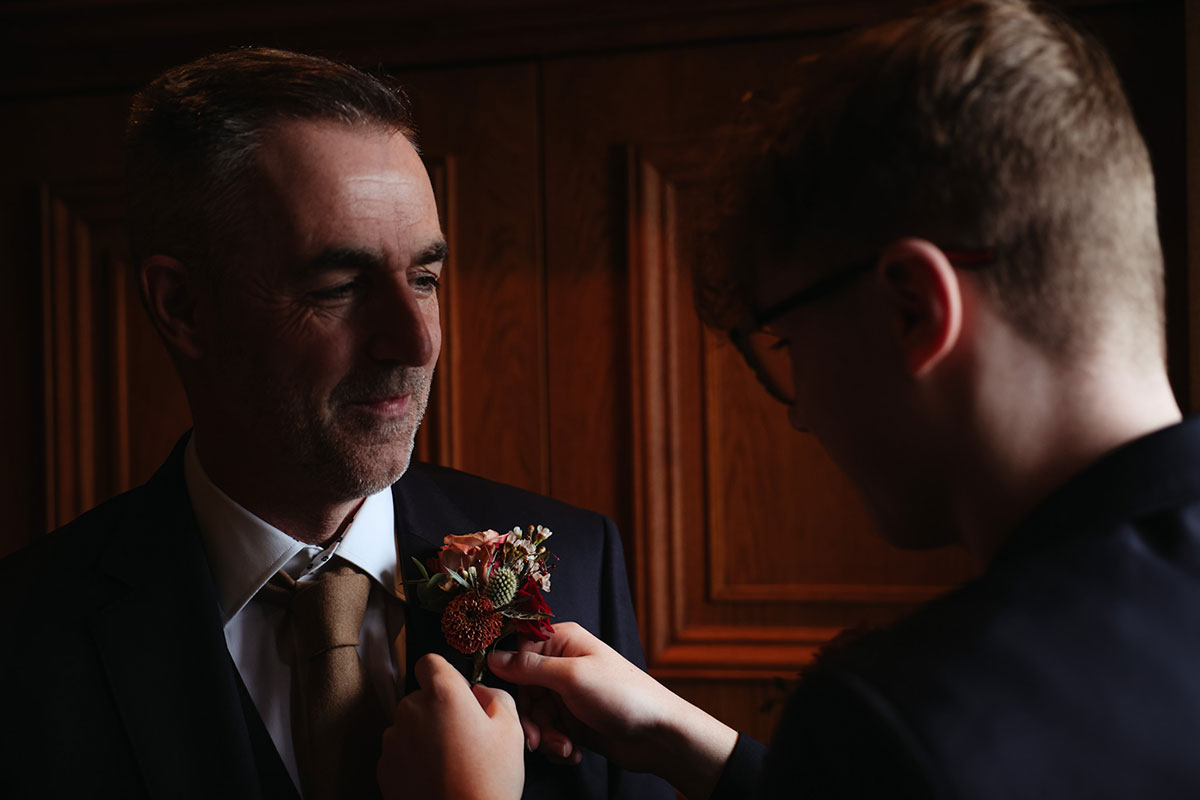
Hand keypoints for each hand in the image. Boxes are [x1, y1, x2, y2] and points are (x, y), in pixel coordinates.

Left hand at [378, 653, 523, 799]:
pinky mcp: (384, 766)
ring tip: (450, 760)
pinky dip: (413, 757)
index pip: (430, 661)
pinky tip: (436, 774)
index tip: (459, 693)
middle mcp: (411, 710)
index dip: (446, 675)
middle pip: (421, 695)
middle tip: (463, 734)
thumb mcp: (511, 728)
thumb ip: (495, 695)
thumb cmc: (489, 780)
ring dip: (424, 733)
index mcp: (443, 693)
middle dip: (438, 708)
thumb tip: (479, 692)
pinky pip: (400, 750)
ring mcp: (394, 739)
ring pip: (409, 723)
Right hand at [487, 622, 736, 799]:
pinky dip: (556, 746)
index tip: (512, 701)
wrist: (658, 735)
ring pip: (534, 716)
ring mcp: (567, 694)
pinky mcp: (573, 721)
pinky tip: (573, 751)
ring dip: (546, 736)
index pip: (516, 652)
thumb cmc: (622, 695)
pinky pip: (548, 732)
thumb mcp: (571, 677)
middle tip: (540, 737)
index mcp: (562, 641)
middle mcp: (562, 665)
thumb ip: (529, 667)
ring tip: (565, 746)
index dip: (510, 679)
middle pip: (522, 690)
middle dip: (530, 718)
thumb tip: (493, 657)